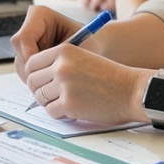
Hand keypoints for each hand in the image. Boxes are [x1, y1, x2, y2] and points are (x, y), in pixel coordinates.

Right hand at [11, 5, 83, 80]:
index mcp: (40, 15)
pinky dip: (37, 77)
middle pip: (18, 51)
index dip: (30, 56)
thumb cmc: (89, 44)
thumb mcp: (78, 47)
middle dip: (34, 68)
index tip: (45, 69)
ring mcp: (27, 40)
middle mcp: (30, 25)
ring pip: (19, 62)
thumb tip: (42, 66)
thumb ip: (59, 54)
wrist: (92, 48)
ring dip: (36, 74)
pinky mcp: (27, 53)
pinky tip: (52, 77)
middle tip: (52, 78)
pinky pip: (23, 69)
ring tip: (56, 77)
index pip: (24, 37)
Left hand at [24, 44, 151, 124]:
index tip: (43, 82)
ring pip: (39, 97)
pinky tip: (72, 110)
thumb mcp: (82, 58)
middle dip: (40, 90)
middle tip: (53, 95)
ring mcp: (64, 85)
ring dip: (50, 102)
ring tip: (66, 102)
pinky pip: (50, 110)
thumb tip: (33, 78)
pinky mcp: (69, 104)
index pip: (31, 63)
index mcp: (63, 50)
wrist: (132, 90)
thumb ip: (58, 64)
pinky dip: (59, 113)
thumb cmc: (109, 77)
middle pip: (32, 81)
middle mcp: (61, 66)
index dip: (35, 74)